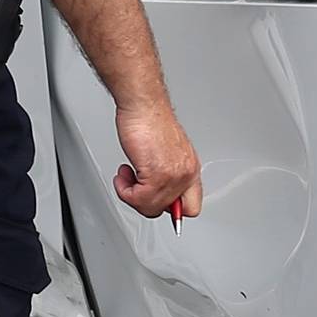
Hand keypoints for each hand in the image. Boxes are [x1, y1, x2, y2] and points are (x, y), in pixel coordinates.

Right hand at [113, 97, 202, 220]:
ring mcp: (173, 175)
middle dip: (145, 202)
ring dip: (131, 195)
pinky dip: (124, 191)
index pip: (192, 206)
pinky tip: (124, 174)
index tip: (156, 204)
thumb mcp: (167, 153)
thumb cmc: (150, 122)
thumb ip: (167, 174)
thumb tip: (156, 192)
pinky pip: (138, 199)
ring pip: (150, 207)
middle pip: (167, 210)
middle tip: (135, 188)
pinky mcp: (156, 174)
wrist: (144, 106)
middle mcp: (186, 173)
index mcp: (190, 169)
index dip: (172, 210)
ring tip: (127, 177)